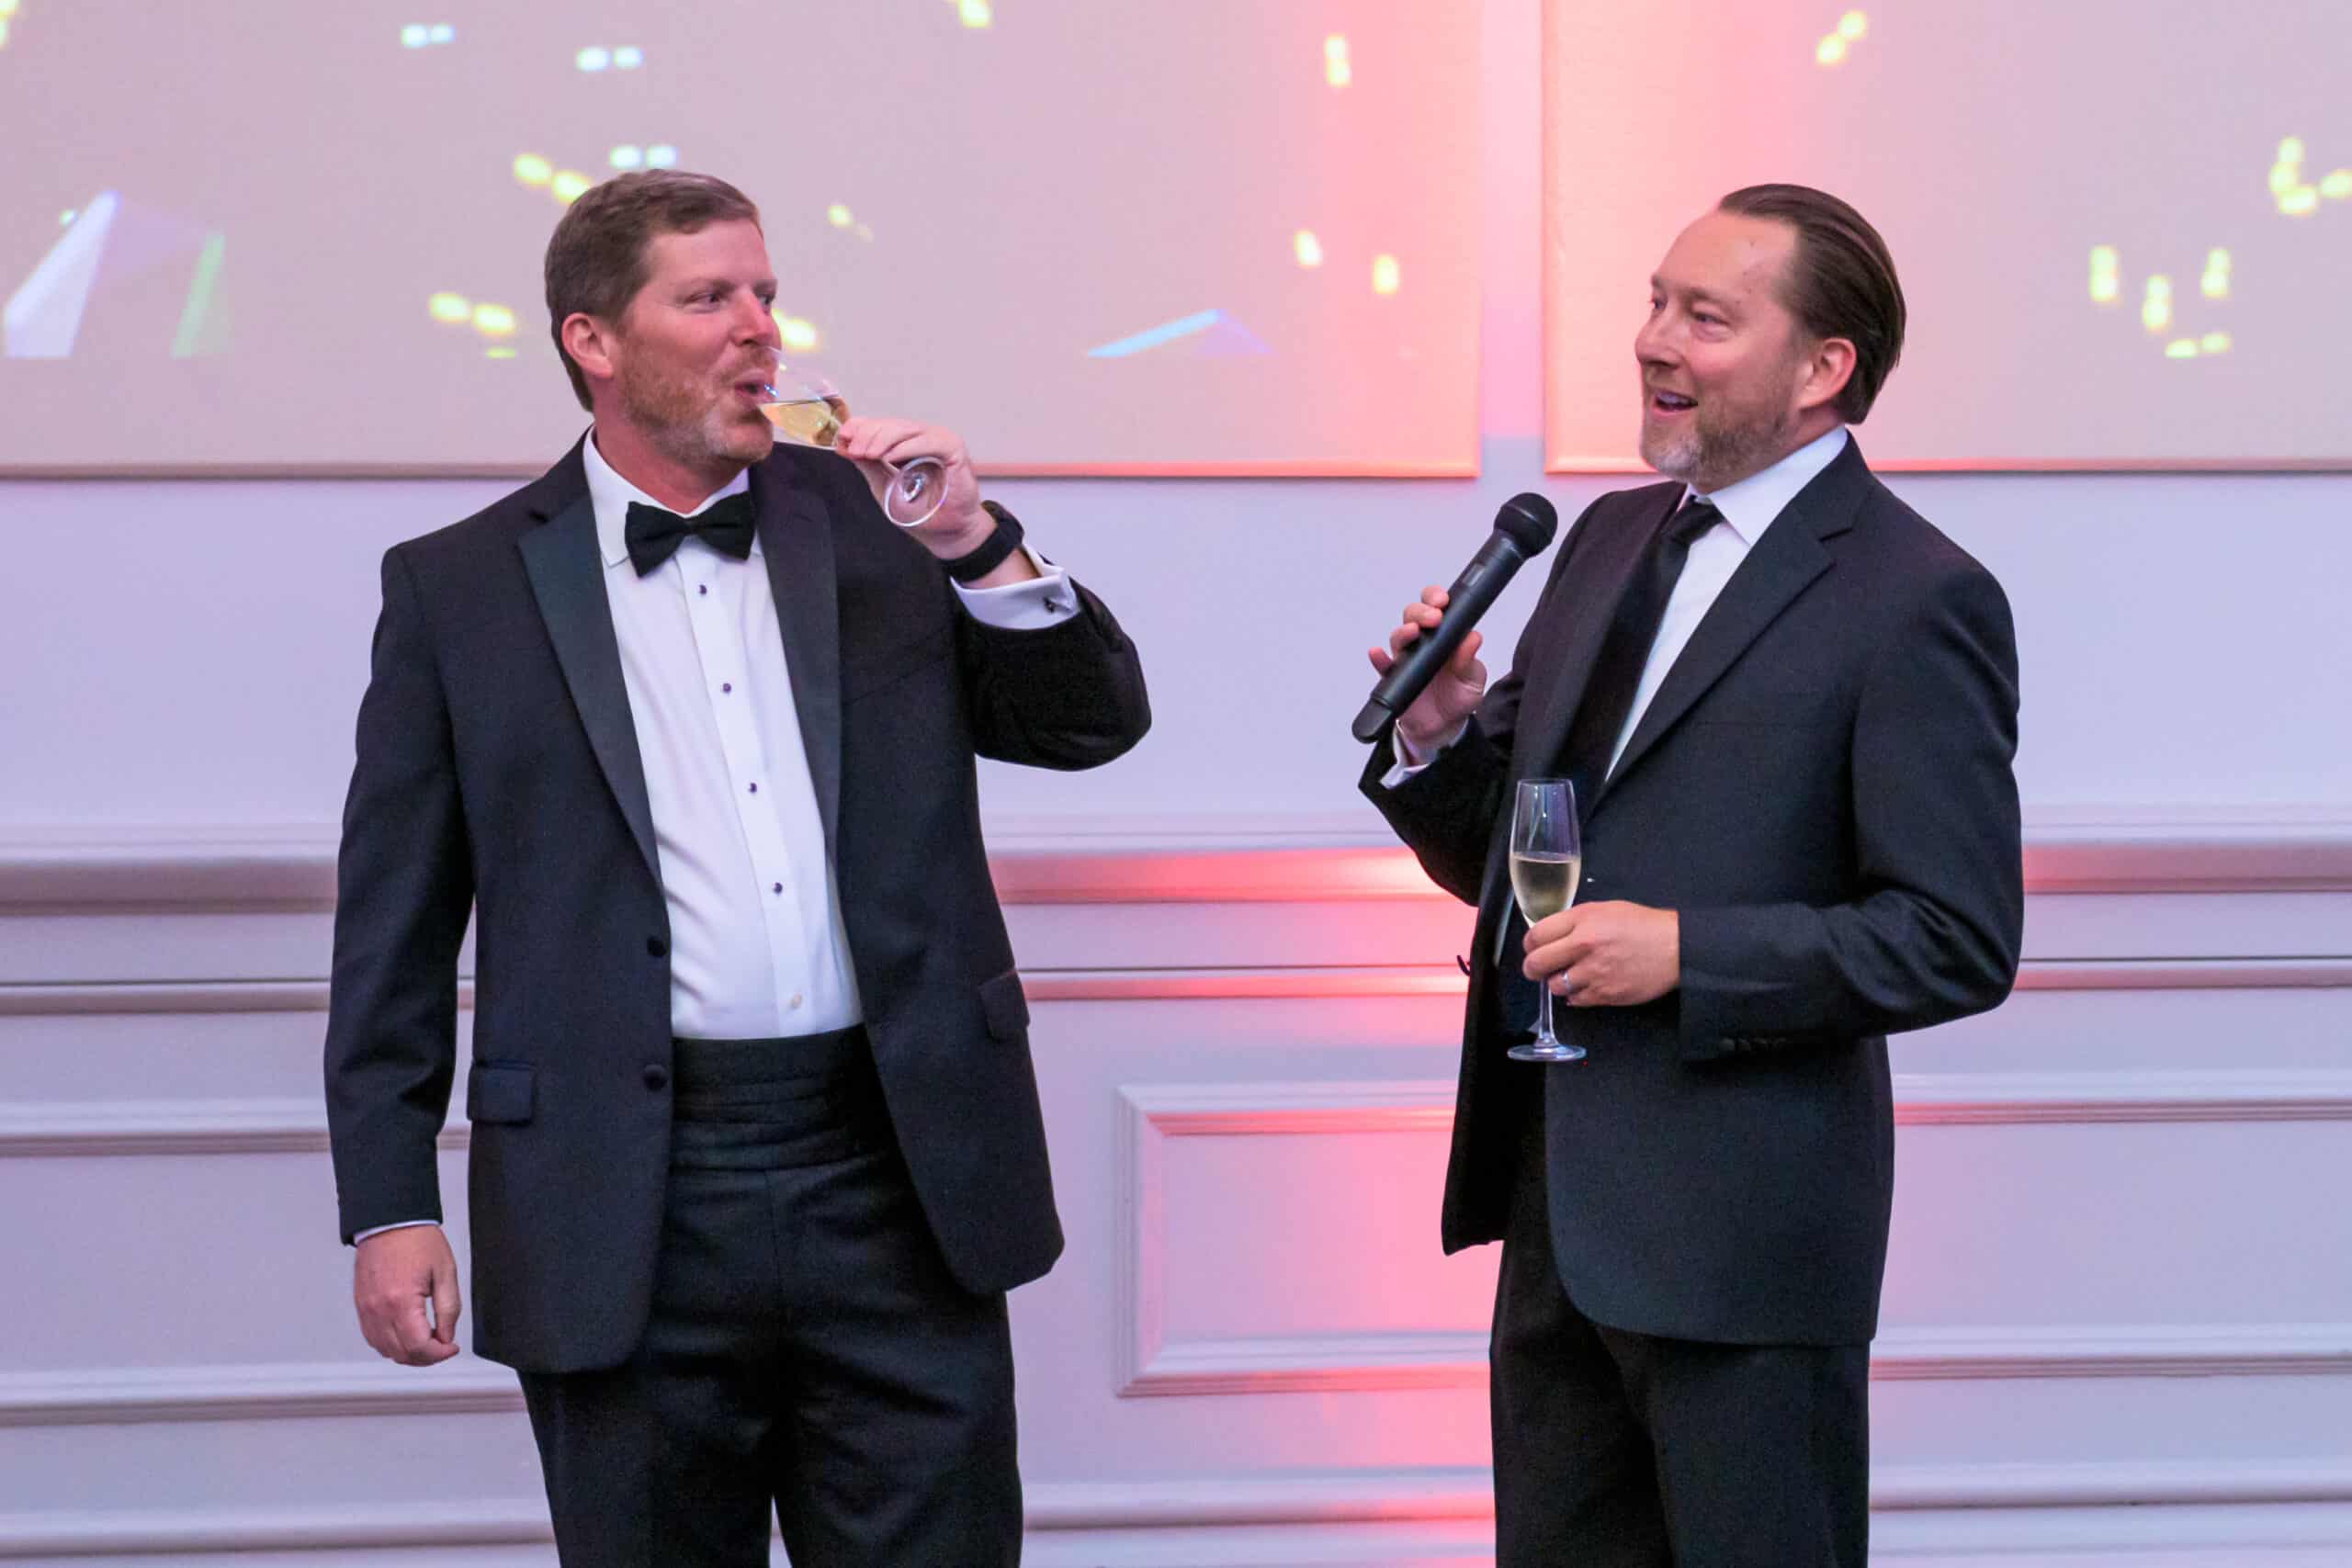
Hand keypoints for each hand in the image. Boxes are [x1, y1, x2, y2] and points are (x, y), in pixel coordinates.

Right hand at [352, 1225, 461, 1365]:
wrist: (389, 1221)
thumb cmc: (418, 1240)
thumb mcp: (445, 1273)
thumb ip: (448, 1310)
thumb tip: (446, 1338)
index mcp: (400, 1302)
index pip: (418, 1347)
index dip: (439, 1354)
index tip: (451, 1347)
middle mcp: (378, 1310)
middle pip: (400, 1354)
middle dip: (426, 1357)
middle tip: (442, 1346)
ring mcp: (366, 1310)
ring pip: (385, 1350)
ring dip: (407, 1353)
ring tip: (427, 1341)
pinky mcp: (361, 1306)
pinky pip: (373, 1338)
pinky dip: (390, 1344)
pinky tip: (406, 1334)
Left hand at [832, 416, 1009, 561]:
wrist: (945, 533)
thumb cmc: (920, 511)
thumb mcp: (884, 485)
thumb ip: (868, 465)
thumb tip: (845, 446)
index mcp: (906, 443)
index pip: (882, 426)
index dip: (861, 427)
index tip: (842, 437)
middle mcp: (922, 438)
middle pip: (892, 425)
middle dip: (868, 434)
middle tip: (853, 448)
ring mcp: (939, 441)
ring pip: (906, 429)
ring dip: (883, 439)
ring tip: (867, 452)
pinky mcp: (953, 449)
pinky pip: (928, 442)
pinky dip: (907, 448)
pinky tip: (890, 456)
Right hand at [1367, 585, 1485, 753]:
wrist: (1445, 727)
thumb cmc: (1459, 696)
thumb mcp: (1473, 679)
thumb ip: (1470, 660)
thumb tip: (1473, 637)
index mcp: (1443, 634)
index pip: (1435, 606)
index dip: (1436, 597)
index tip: (1444, 601)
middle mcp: (1422, 642)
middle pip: (1413, 615)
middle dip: (1421, 611)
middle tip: (1434, 617)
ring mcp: (1406, 659)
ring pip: (1398, 636)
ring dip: (1403, 631)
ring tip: (1412, 633)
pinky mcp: (1395, 678)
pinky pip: (1383, 666)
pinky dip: (1378, 659)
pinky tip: (1376, 653)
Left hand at [1524, 901, 1679, 1007]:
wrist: (1676, 947)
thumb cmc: (1643, 926)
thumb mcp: (1605, 909)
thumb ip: (1575, 921)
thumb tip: (1550, 935)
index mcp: (1583, 920)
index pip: (1536, 935)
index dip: (1529, 944)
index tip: (1532, 948)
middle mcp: (1584, 946)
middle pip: (1536, 963)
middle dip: (1532, 968)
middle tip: (1537, 969)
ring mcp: (1594, 973)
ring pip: (1554, 986)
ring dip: (1558, 982)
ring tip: (1570, 976)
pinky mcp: (1605, 994)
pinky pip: (1575, 1001)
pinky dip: (1576, 996)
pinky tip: (1585, 986)